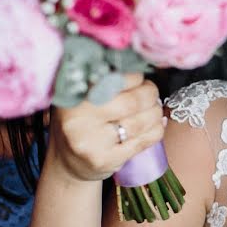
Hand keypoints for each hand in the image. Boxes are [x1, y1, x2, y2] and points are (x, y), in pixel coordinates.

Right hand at [50, 73, 164, 181]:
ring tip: (153, 109)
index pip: (115, 79)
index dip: (135, 77)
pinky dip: (156, 129)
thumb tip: (139, 65)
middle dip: (150, 94)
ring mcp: (91, 142)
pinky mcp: (106, 160)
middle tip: (151, 94)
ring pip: (141, 122)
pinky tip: (154, 125)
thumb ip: (103, 80)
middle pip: (132, 102)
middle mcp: (78, 119)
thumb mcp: (81, 97)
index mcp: (72, 95)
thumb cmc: (81, 122)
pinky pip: (145, 141)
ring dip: (155, 113)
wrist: (69, 162)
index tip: (139, 79)